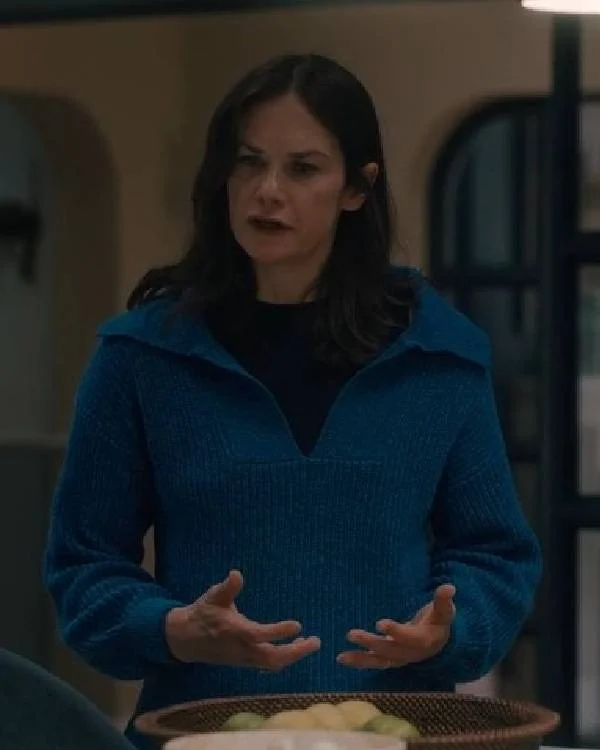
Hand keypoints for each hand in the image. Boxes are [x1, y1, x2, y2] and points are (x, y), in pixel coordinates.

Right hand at [165, 570, 320, 670]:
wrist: (186, 639)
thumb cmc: (203, 613)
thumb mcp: (213, 596)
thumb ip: (227, 587)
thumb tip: (237, 574)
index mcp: (236, 631)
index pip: (261, 635)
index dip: (280, 631)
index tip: (298, 625)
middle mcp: (243, 649)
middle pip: (273, 658)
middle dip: (296, 651)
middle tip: (315, 641)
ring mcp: (244, 658)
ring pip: (272, 663)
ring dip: (292, 655)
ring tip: (308, 643)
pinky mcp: (245, 661)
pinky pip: (267, 664)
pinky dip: (282, 658)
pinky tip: (293, 647)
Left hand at [337, 584, 455, 669]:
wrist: (438, 643)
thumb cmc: (438, 622)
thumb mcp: (443, 610)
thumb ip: (443, 600)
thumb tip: (449, 587)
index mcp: (424, 640)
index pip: (409, 637)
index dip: (396, 631)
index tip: (380, 623)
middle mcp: (410, 653)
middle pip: (390, 650)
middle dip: (371, 643)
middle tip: (352, 634)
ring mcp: (399, 659)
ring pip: (379, 661)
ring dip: (360, 658)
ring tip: (341, 657)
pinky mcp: (390, 660)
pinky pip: (374, 663)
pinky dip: (359, 662)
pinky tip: (342, 659)